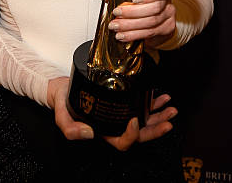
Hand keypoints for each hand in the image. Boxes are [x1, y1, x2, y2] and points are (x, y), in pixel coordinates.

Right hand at [47, 77, 176, 150]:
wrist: (62, 89)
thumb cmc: (62, 102)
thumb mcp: (61, 115)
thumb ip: (70, 128)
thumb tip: (89, 133)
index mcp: (103, 132)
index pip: (122, 142)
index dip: (131, 135)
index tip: (134, 119)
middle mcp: (114, 125)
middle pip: (140, 133)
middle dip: (156, 127)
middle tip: (169, 118)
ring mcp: (120, 114)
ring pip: (144, 120)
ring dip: (159, 114)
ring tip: (170, 107)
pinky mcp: (122, 101)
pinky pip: (140, 105)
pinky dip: (153, 102)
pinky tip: (161, 97)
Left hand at [98, 0, 175, 48]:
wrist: (152, 22)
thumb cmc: (140, 5)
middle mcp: (166, 1)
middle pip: (154, 7)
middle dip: (132, 12)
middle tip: (116, 14)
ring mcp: (168, 15)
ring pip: (151, 22)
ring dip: (130, 26)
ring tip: (116, 26)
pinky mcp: (166, 28)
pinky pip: (150, 33)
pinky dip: (134, 35)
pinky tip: (124, 35)